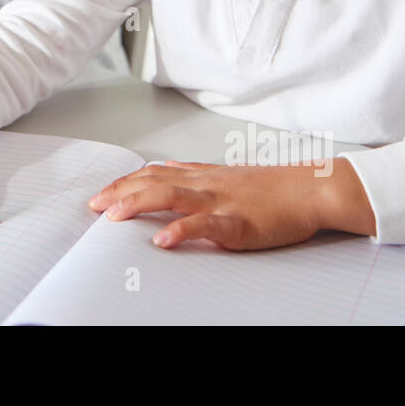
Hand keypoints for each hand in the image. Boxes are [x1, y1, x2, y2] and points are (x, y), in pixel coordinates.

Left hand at [87, 158, 369, 250]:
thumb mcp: (226, 174)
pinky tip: (162, 240)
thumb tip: (166, 165)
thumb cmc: (273, 186)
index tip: (99, 195)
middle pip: (153, 182)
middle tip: (93, 207)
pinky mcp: (239, 222)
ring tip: (113, 216)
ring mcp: (221, 201)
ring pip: (172, 197)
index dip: (123, 183)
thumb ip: (194, 171)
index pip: (153, 174)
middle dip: (119, 194)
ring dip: (138, 205)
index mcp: (202, 175)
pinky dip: (182, 231)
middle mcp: (205, 184)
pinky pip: (206, 225)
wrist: (311, 189)